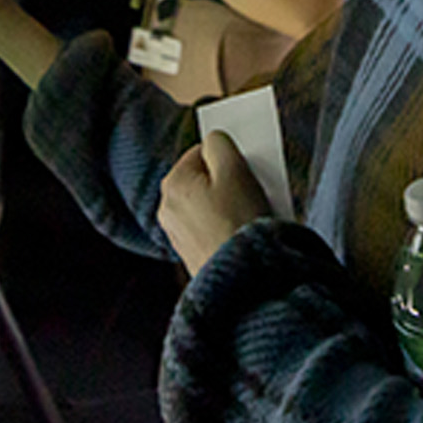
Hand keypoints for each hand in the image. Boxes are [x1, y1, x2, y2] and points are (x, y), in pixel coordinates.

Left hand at [158, 131, 271, 276]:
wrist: (244, 280)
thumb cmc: (239, 223)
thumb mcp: (235, 171)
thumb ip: (220, 145)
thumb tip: (214, 141)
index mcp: (173, 184)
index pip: (202, 151)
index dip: (228, 156)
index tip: (247, 166)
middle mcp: (168, 209)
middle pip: (205, 180)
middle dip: (229, 181)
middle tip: (253, 188)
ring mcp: (178, 235)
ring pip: (209, 205)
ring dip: (232, 204)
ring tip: (255, 213)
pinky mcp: (193, 256)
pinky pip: (212, 228)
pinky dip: (229, 225)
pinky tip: (247, 233)